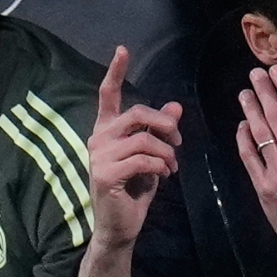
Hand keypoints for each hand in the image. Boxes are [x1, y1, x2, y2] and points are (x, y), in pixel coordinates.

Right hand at [87, 44, 181, 250]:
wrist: (119, 226)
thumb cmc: (133, 190)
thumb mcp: (151, 156)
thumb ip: (159, 132)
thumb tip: (176, 106)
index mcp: (106, 130)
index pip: (107, 95)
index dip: (115, 72)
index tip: (122, 50)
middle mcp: (98, 138)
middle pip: (137, 113)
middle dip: (165, 124)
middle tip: (179, 140)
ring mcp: (98, 156)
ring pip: (144, 138)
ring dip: (167, 152)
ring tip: (172, 166)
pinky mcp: (105, 174)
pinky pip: (143, 159)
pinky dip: (161, 166)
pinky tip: (164, 176)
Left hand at [235, 63, 276, 276]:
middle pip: (276, 119)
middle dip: (264, 93)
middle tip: (255, 74)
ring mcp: (276, 174)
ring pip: (260, 135)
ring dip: (251, 112)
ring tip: (244, 94)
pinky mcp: (262, 187)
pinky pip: (249, 158)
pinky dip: (244, 140)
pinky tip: (242, 125)